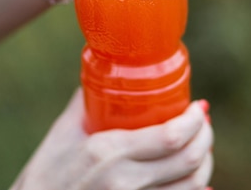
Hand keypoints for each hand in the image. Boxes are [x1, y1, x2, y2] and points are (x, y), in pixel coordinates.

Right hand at [11, 89, 213, 189]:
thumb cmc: (45, 173)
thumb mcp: (62, 133)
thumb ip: (85, 101)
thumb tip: (104, 72)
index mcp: (108, 152)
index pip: (170, 136)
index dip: (194, 122)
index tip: (198, 108)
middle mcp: (125, 181)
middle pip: (188, 161)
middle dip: (205, 139)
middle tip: (203, 124)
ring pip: (192, 187)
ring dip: (204, 165)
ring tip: (200, 147)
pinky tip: (195, 181)